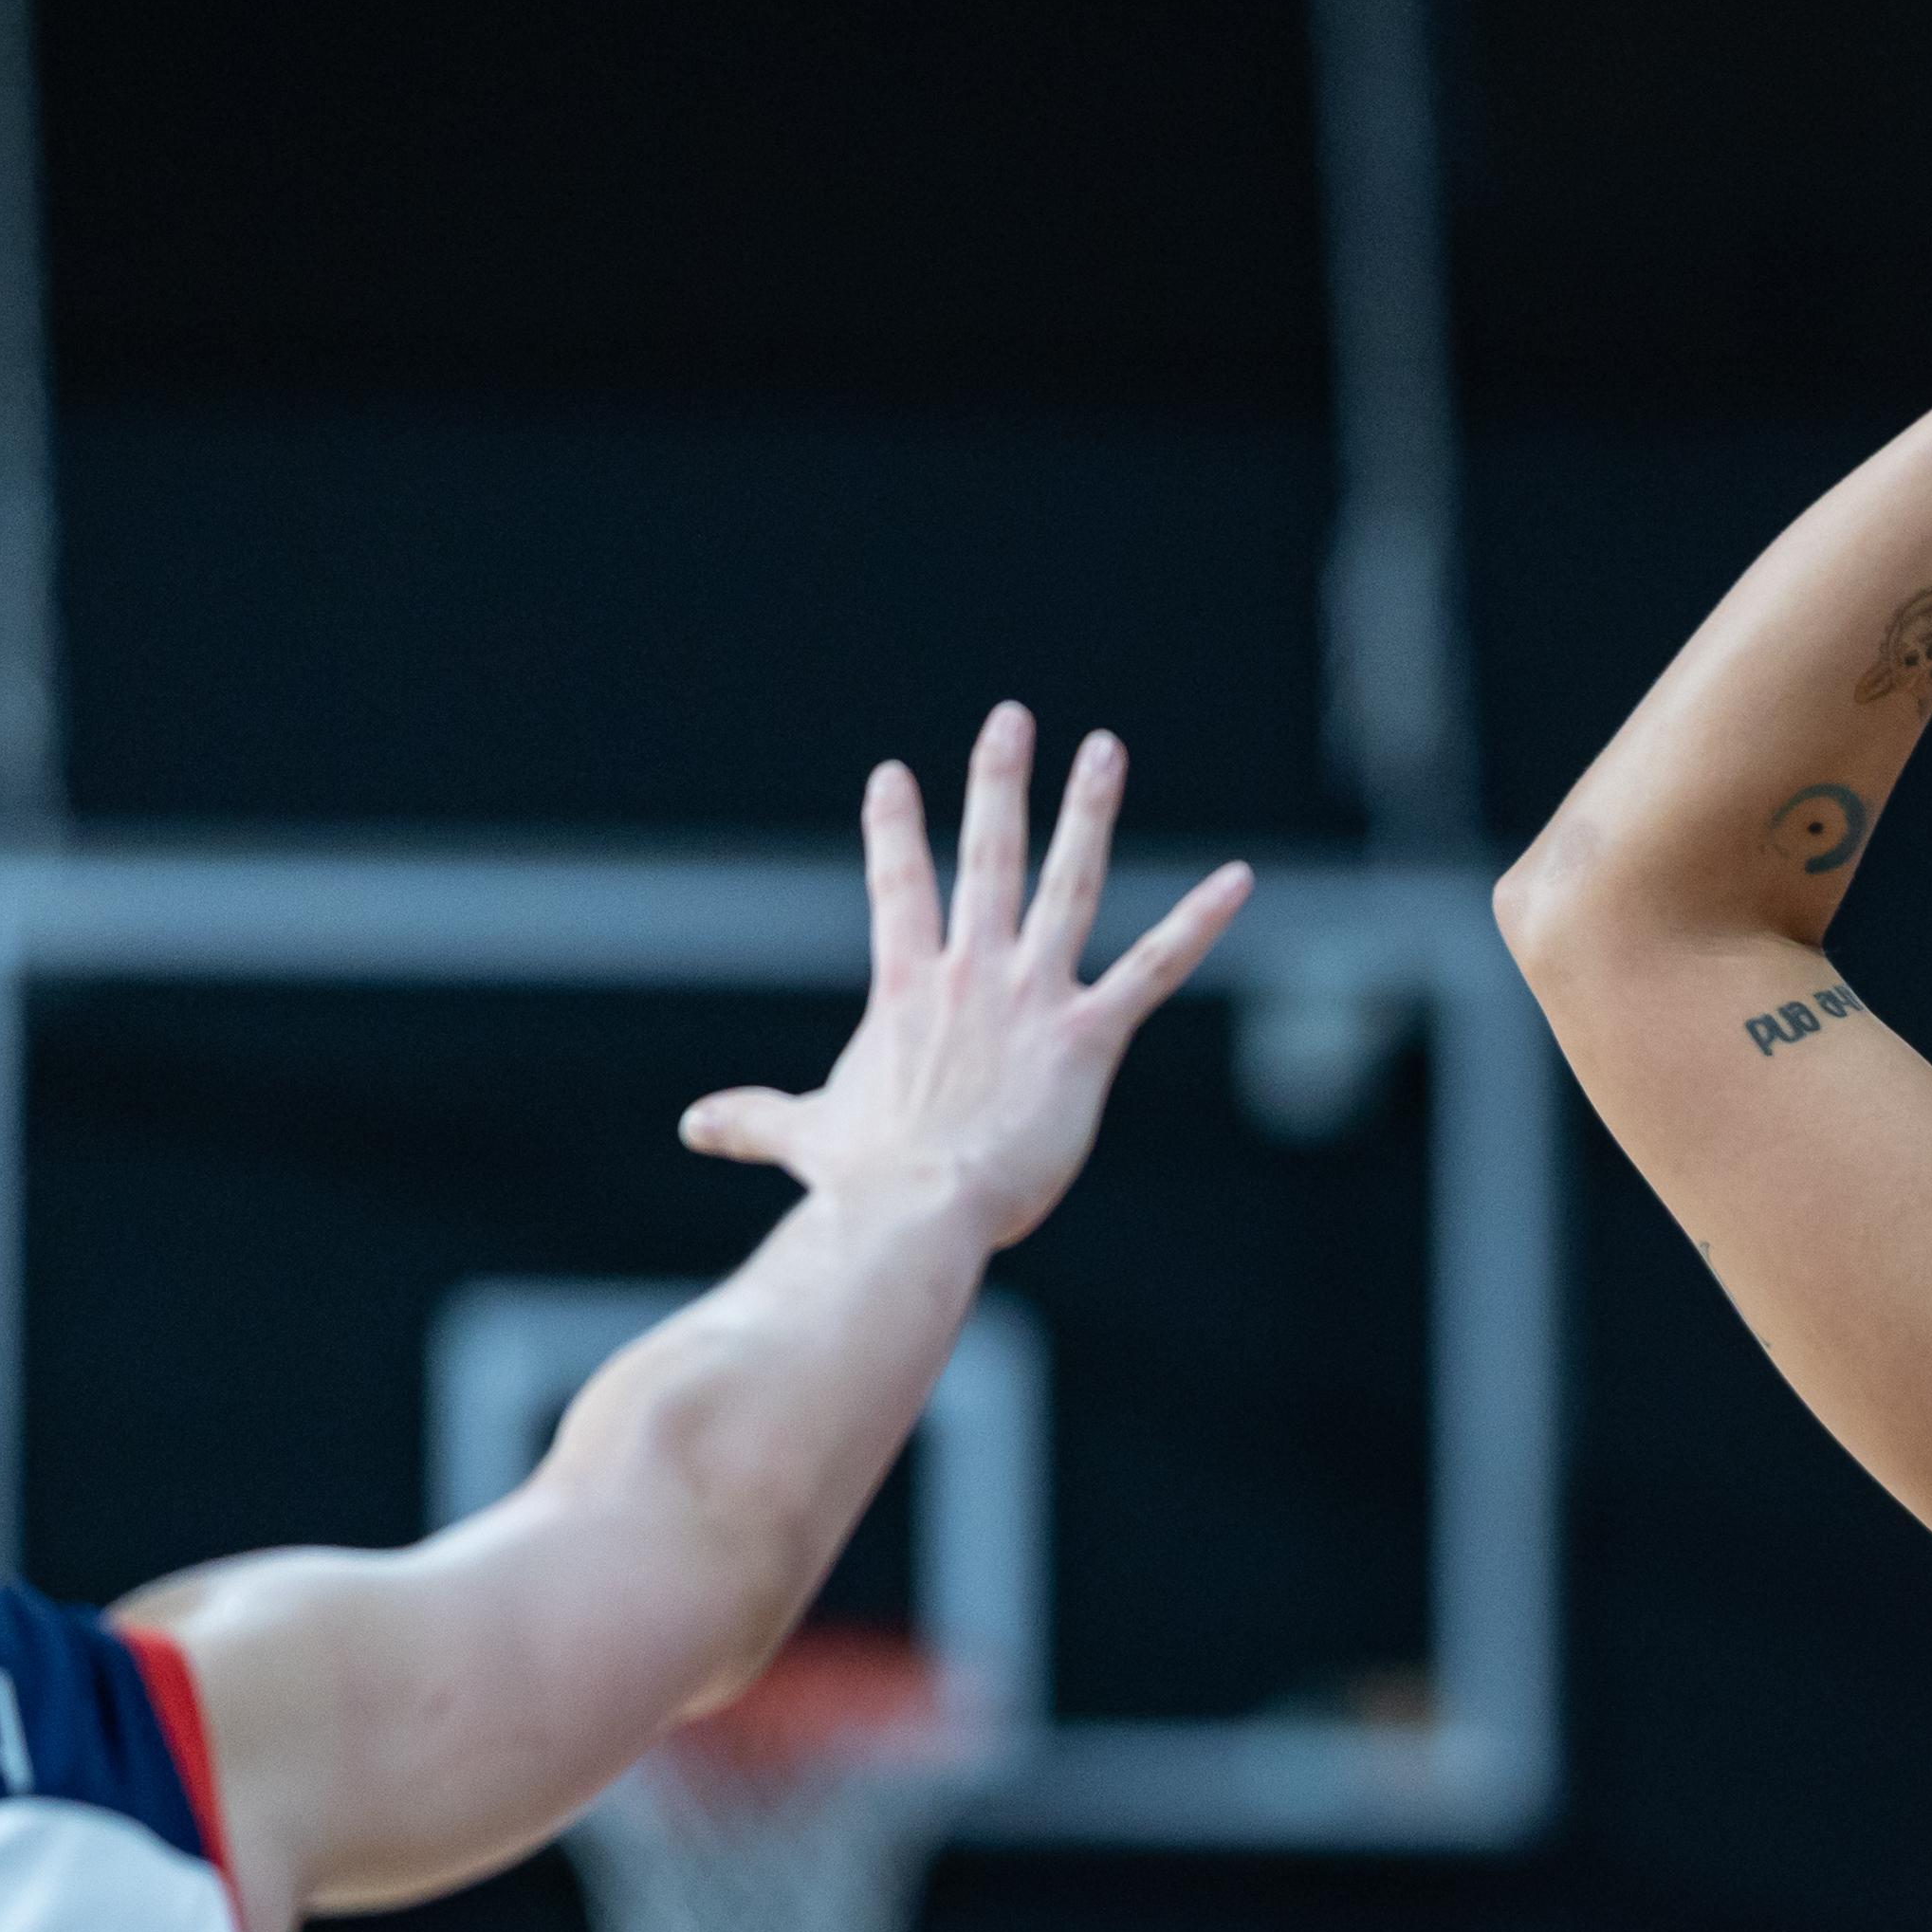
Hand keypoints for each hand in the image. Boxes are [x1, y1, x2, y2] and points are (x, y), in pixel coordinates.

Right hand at [681, 708, 1251, 1246]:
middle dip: (998, 782)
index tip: (891, 774)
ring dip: (1088, 812)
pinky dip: (1199, 922)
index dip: (893, 830)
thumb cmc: (863, 1183)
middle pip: (988, 856)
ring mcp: (1033, 998)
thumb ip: (756, 1120)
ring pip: (1070, 884)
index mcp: (906, 989)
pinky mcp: (1088, 1037)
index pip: (897, 887)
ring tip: (1104, 748)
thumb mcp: (805, 1137)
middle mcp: (971, 975)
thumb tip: (692, 1125)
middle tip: (1011, 718)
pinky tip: (1238, 880)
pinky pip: (1156, 967)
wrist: (914, 1213)